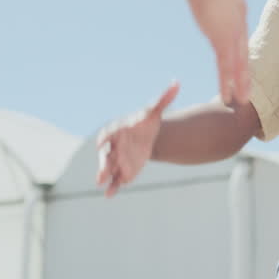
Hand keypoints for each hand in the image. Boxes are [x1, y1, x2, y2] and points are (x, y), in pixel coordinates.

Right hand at [96, 81, 179, 196]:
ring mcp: (116, 161)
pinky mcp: (122, 172)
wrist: (147, 138)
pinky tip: (109, 195)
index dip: (105, 140)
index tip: (103, 143)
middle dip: (102, 163)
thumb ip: (163, 99)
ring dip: (105, 177)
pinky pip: (116, 181)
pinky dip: (112, 188)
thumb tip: (177, 83)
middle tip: (100, 172)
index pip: (107, 135)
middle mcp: (112, 147)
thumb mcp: (154, 112)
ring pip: (108, 170)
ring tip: (102, 185)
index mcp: (115, 130)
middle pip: (105, 155)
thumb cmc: (146, 123)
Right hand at [151, 0, 250, 105]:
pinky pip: (228, 66)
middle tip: (247, 88)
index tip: (239, 56)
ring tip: (241, 100)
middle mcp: (234, 19)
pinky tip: (231, 96)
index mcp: (231, 4)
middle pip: (241, 49)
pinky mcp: (222, 38)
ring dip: (239, 82)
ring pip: (237, 62)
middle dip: (244, 69)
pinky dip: (230, 82)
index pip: (235, 28)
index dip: (237, 44)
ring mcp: (230, 30)